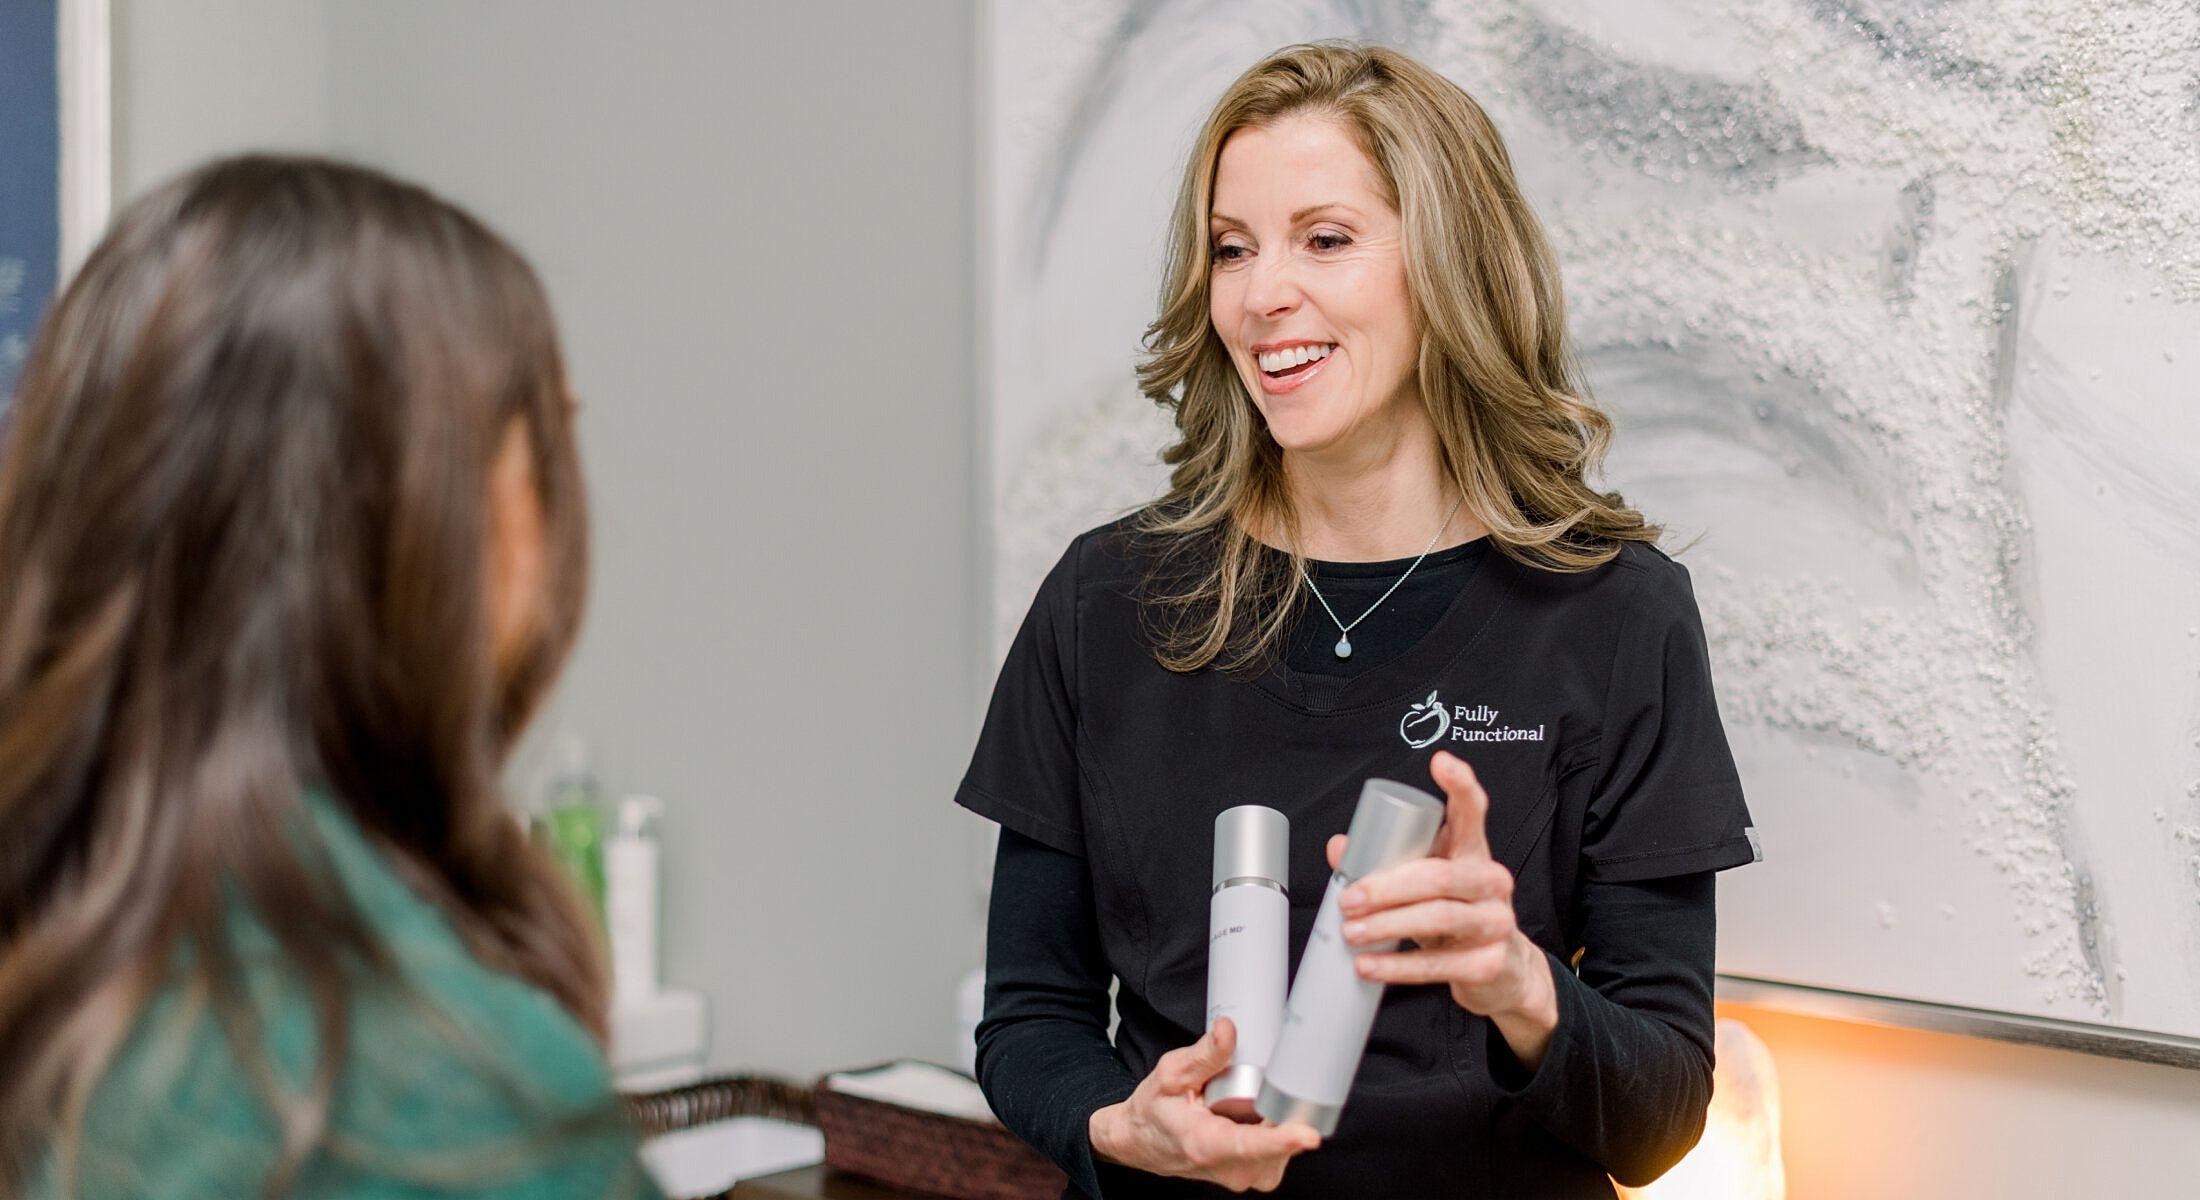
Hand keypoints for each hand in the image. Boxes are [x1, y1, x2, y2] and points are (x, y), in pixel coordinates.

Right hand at [1088, 1018, 1321, 1191]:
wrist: (1142, 1142)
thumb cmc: (1154, 1112)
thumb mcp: (1170, 1074)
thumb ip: (1203, 1054)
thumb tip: (1228, 1031)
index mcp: (1205, 1144)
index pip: (1250, 1146)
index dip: (1282, 1140)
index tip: (1307, 1134)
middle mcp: (1229, 1168)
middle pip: (1278, 1143)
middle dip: (1282, 1111)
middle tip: (1262, 1086)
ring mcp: (1243, 1176)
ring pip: (1284, 1148)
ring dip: (1277, 1121)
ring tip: (1248, 1103)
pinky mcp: (1254, 1175)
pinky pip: (1280, 1152)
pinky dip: (1276, 1130)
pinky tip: (1256, 1115)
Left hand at [1331, 751, 1558, 1065]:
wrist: (1501, 974)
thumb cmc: (1456, 916)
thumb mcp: (1426, 886)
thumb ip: (1389, 863)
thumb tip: (1340, 848)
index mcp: (1473, 854)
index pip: (1473, 813)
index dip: (1461, 786)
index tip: (1441, 762)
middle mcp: (1491, 883)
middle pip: (1439, 875)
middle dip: (1387, 887)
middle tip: (1349, 898)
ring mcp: (1495, 923)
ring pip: (1438, 918)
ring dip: (1387, 925)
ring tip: (1352, 933)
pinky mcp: (1489, 964)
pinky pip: (1438, 964)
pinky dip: (1397, 967)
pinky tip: (1369, 966)